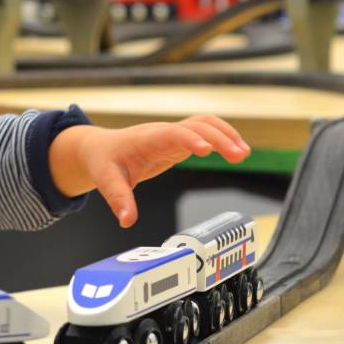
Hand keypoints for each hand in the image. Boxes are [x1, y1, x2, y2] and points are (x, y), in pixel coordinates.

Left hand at [49, 115, 249, 227]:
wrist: (100, 148)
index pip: (172, 134)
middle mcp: (163, 132)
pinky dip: (223, 136)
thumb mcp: (106, 180)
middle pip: (196, 125)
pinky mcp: (179, 140)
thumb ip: (118, 198)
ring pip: (204, 123)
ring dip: (225, 133)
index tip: (206, 150)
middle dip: (218, 137)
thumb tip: (127, 220)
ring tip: (243, 153)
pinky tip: (237, 151)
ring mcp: (172, 134)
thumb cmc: (104, 161)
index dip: (190, 139)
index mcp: (146, 140)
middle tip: (238, 155)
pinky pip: (205, 131)